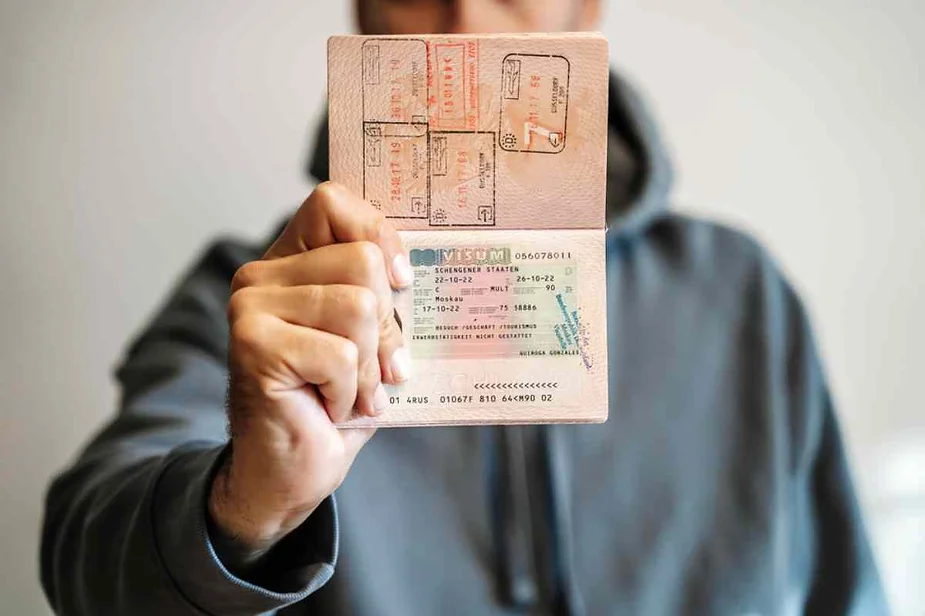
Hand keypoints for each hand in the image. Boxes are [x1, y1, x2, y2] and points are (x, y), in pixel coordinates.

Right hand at [208, 182, 412, 561]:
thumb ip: (383, 296)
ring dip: (370, 364)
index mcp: (291, 262)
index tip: (402, 281)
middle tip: (379, 368)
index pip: (334, 201)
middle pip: (363, 261)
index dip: (379, 233)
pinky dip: (350, 390)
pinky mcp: (254, 344)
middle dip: (387, 325)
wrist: (288, 472)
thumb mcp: (370, 339)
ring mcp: (251, 306)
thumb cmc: (332, 402)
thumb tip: (420, 270)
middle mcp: (262, 275)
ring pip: (358, 306)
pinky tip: (329, 406)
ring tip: (354, 391)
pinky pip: (341, 353)